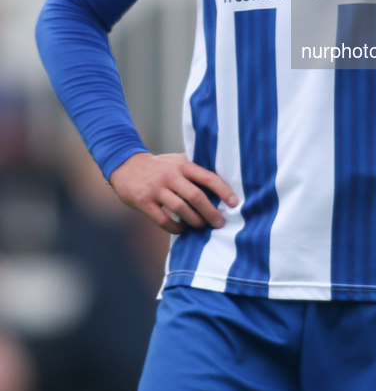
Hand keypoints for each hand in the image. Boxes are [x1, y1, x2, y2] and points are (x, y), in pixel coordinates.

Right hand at [109, 152, 237, 234]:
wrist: (125, 166)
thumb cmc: (158, 166)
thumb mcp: (175, 159)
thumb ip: (193, 166)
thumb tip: (221, 174)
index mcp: (182, 165)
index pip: (207, 177)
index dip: (223, 190)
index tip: (234, 202)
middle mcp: (171, 176)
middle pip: (196, 196)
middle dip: (211, 212)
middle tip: (220, 223)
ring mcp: (156, 189)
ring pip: (181, 209)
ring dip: (195, 221)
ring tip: (202, 226)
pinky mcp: (144, 202)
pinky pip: (163, 220)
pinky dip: (175, 228)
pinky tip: (182, 230)